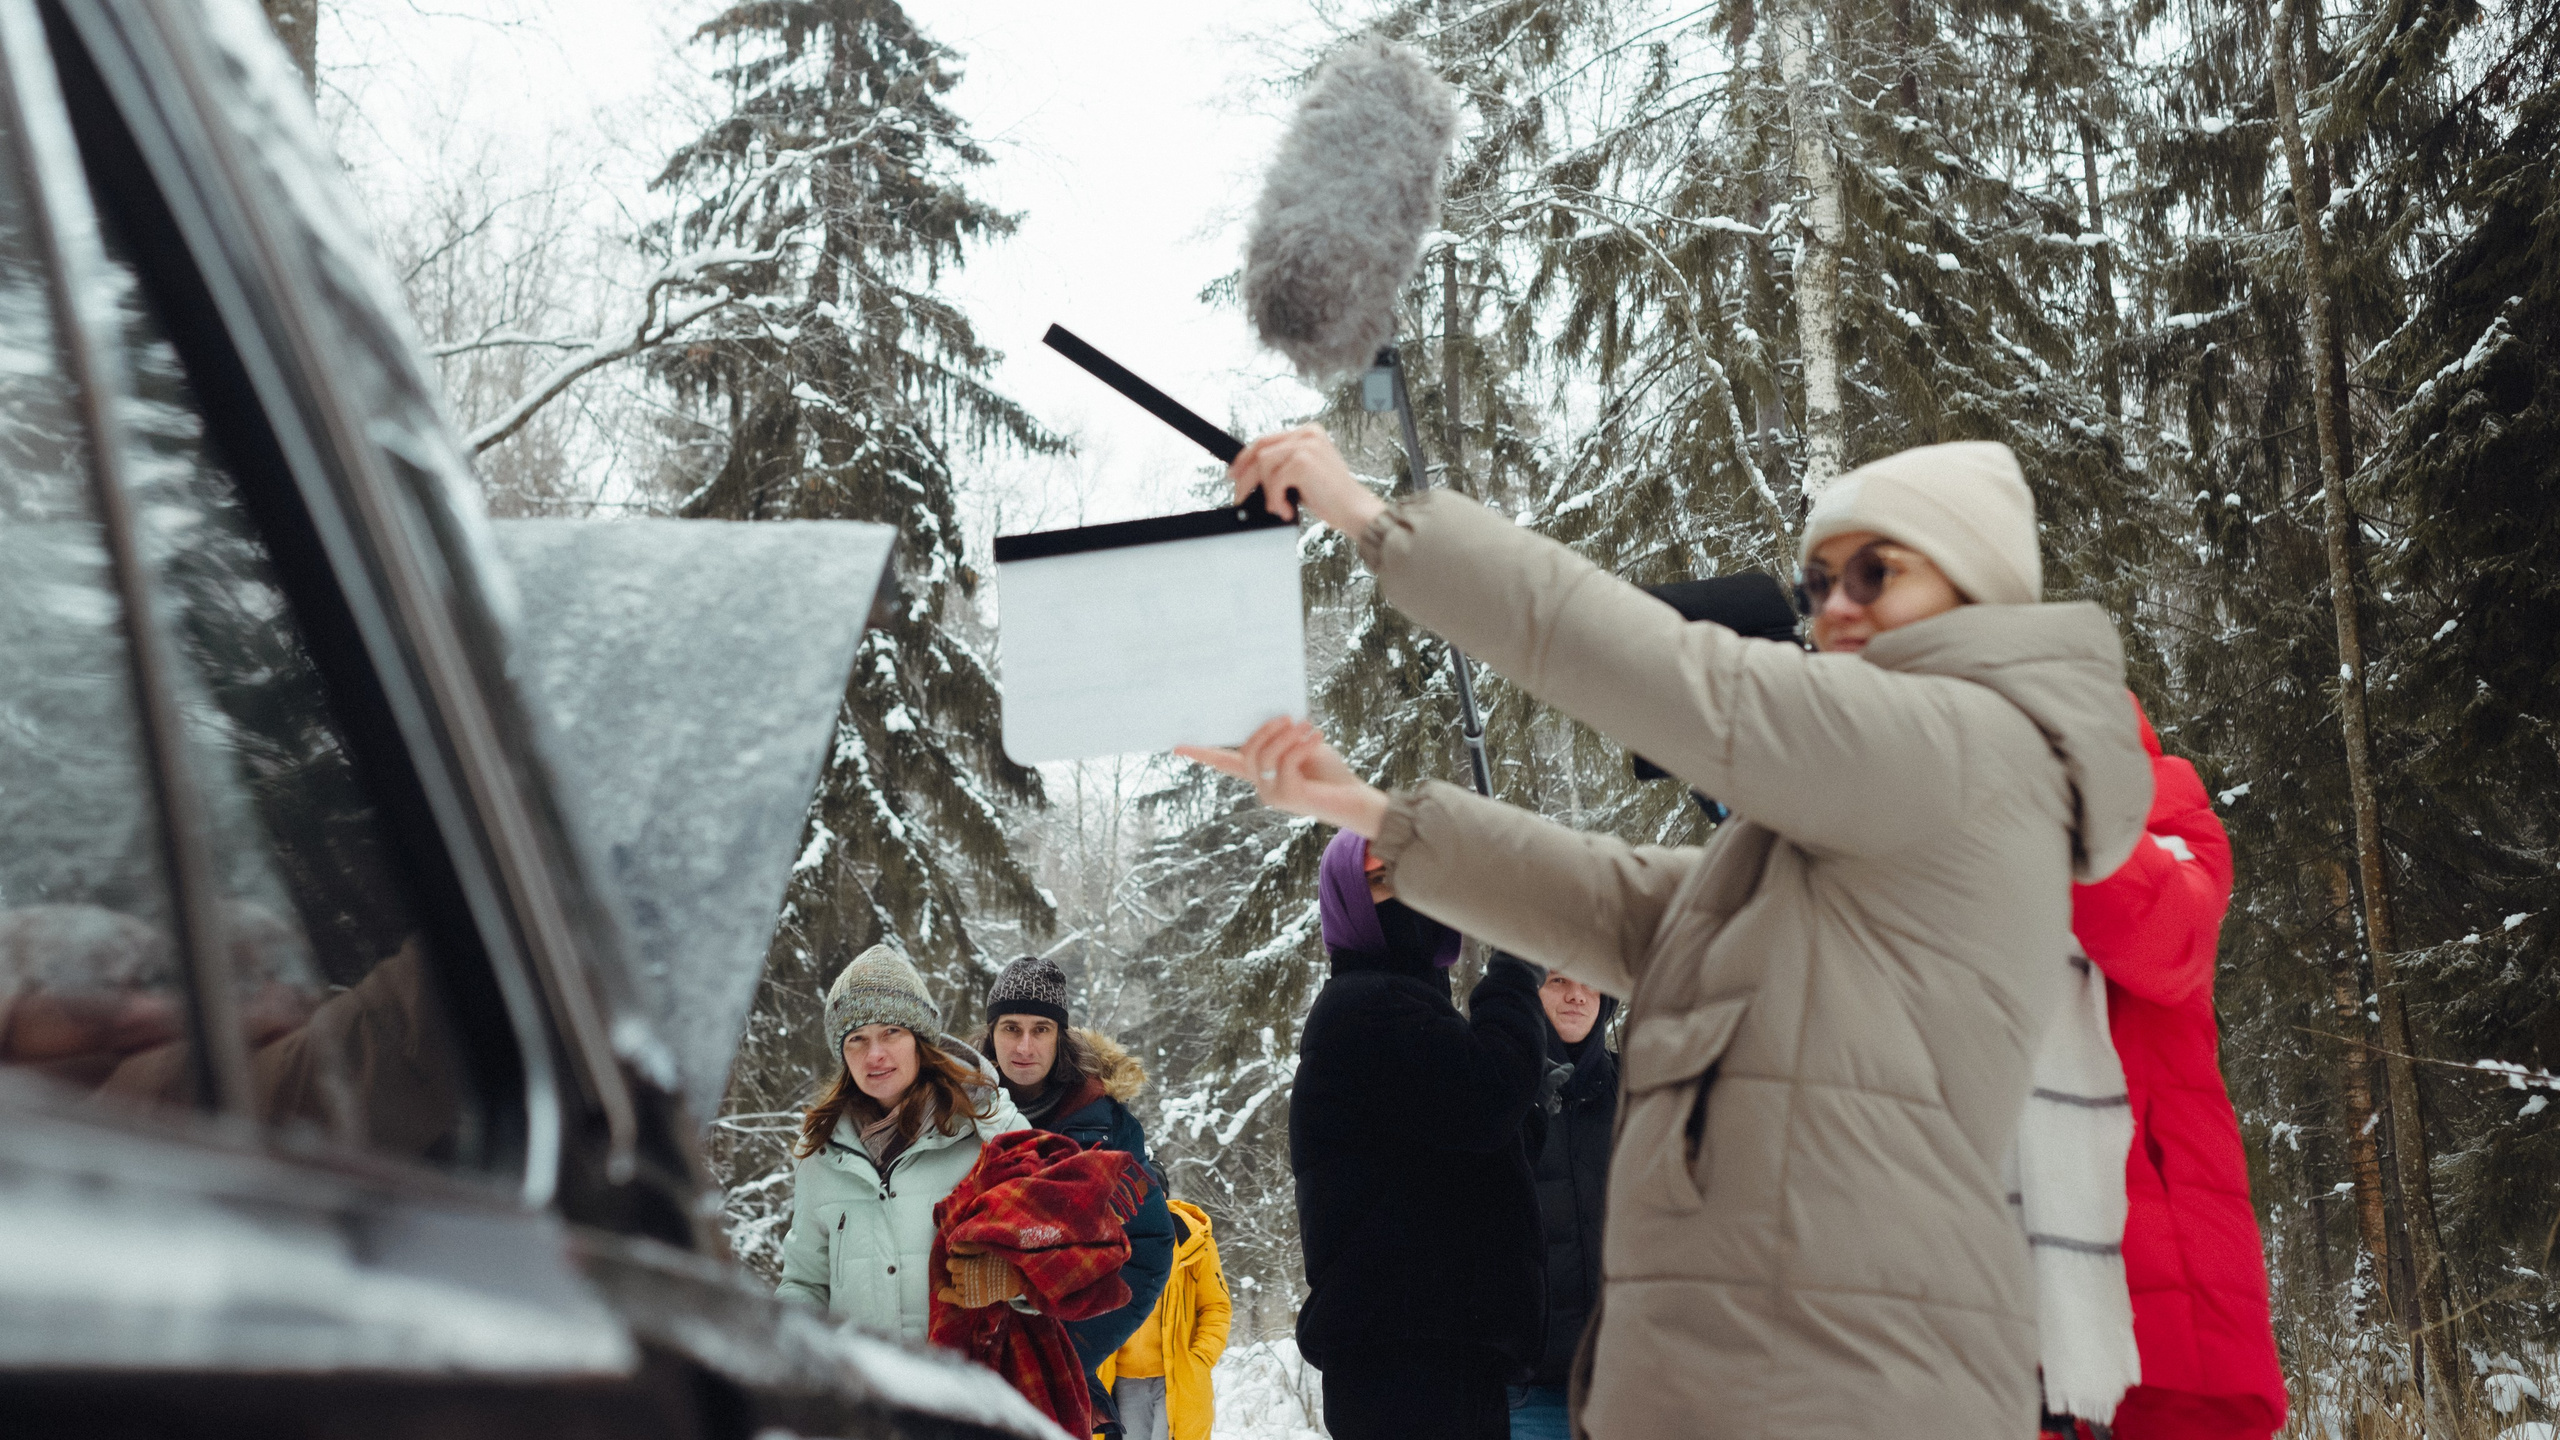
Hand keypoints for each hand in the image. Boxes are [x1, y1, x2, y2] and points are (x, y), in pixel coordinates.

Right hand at [1176, 717, 1389, 836]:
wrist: (1355, 798)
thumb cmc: (1329, 771)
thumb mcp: (1303, 744)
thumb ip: (1283, 736)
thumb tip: (1272, 716)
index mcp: (1261, 773)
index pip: (1224, 763)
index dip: (1201, 754)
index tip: (1176, 746)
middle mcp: (1262, 786)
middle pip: (1246, 753)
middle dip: (1266, 730)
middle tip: (1289, 717)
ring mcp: (1273, 795)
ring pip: (1264, 757)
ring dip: (1286, 736)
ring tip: (1308, 726)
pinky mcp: (1289, 798)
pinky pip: (1286, 763)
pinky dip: (1301, 746)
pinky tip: (1318, 737)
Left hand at [1229, 425, 1386, 535]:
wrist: (1354, 509)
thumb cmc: (1333, 496)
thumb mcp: (1304, 474)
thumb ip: (1283, 465)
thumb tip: (1252, 474)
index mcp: (1308, 433)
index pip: (1267, 440)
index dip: (1245, 458)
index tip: (1234, 473)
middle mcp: (1307, 434)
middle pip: (1260, 449)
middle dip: (1244, 474)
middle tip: (1240, 494)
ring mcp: (1305, 446)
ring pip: (1263, 464)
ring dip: (1267, 491)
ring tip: (1279, 506)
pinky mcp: (1302, 461)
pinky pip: (1273, 480)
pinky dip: (1275, 498)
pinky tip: (1287, 509)